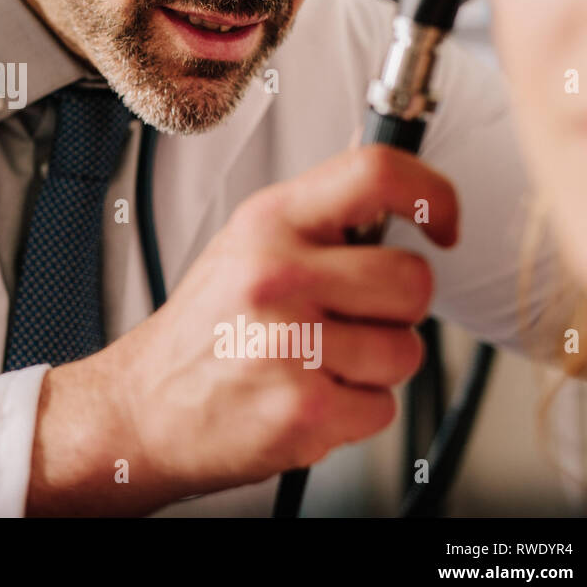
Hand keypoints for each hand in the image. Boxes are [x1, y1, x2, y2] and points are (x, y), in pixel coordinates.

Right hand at [26, 144, 457, 515]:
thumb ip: (317, 222)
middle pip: (413, 279)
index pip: (377, 173)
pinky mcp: (303, 409)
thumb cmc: (205, 331)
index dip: (432, 192)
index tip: (441, 222)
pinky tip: (306, 397)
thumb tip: (400, 194)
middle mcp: (277, 275)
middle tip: (349, 318)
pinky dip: (353, 414)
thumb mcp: (245, 247)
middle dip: (396, 308)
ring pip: (406, 351)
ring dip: (373, 367)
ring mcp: (290, 343)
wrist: (146, 406)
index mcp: (268, 223)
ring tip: (316, 362)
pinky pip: (383, 409)